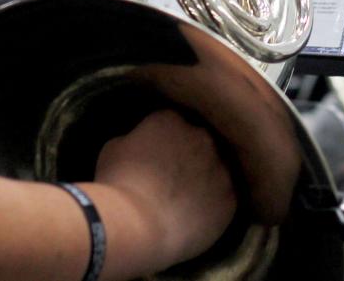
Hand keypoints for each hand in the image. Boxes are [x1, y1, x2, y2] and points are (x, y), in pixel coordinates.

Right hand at [93, 108, 236, 265]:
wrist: (136, 224)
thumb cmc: (118, 185)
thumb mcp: (113, 148)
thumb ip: (135, 138)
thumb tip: (140, 142)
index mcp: (171, 118)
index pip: (173, 121)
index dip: (165, 138)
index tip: (158, 153)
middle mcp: (202, 136)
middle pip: (200, 140)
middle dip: (190, 154)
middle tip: (174, 176)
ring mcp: (220, 166)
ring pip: (216, 168)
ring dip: (205, 178)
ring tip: (187, 199)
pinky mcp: (230, 196)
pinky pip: (225, 197)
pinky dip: (214, 204)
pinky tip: (196, 216)